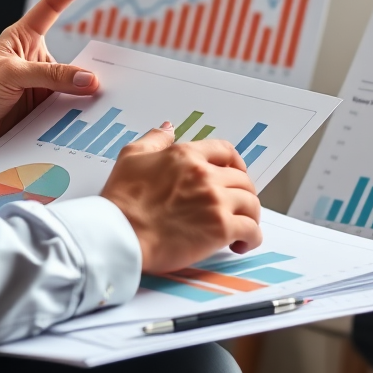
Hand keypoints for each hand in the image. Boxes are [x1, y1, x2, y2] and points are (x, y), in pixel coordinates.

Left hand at [0, 0, 99, 155]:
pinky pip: (67, 110)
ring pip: (73, 87)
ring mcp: (40, 87)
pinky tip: (89, 123)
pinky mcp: (42, 111)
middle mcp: (35, 60)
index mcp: (23, 39)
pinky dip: (77, 116)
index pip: (49, 9)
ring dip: (85, 97)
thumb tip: (89, 79)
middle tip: (117, 73)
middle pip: (73, 57)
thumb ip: (50, 75)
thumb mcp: (11, 74)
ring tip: (105, 104)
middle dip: (92, 66)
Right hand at [101, 124, 262, 274]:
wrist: (120, 235)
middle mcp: (205, 175)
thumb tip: (168, 128)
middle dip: (243, 192)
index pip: (225, 150)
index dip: (235, 163)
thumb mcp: (131, 156)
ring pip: (251, 204)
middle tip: (237, 205)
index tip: (235, 174)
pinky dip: (252, 237)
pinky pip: (251, 230)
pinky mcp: (220, 229)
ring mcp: (215, 201)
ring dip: (250, 215)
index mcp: (186, 155)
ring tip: (241, 226)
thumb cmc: (122, 200)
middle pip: (242, 179)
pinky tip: (241, 243)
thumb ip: (154, 140)